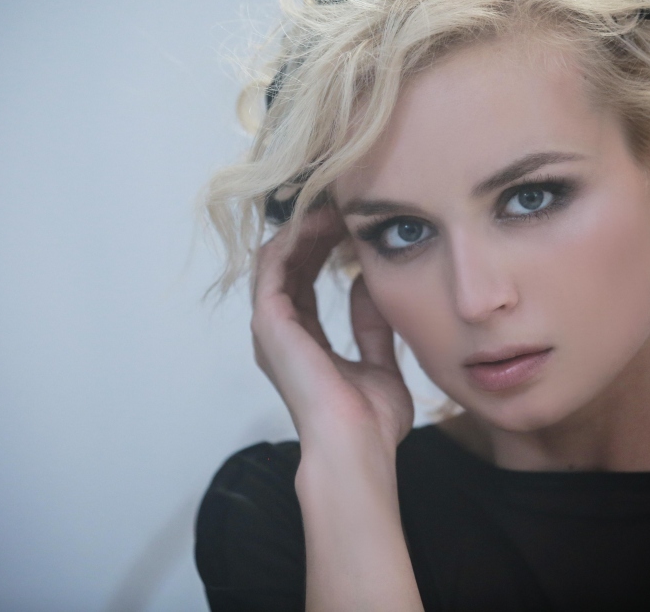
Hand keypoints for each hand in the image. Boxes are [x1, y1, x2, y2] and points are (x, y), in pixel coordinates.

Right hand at [251, 205, 413, 450]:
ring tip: (331, 205)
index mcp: (302, 344)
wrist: (356, 446)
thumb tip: (370, 285)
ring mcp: (270, 328)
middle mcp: (279, 333)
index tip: (350, 225)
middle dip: (313, 232)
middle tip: (339, 203)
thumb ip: (372, 328)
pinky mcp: (269, 322)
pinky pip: (274, 265)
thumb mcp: (380, 366)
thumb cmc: (370, 422)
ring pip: (278, 259)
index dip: (325, 250)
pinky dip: (294, 238)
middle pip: (290, 266)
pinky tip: (319, 220)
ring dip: (303, 229)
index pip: (306, 282)